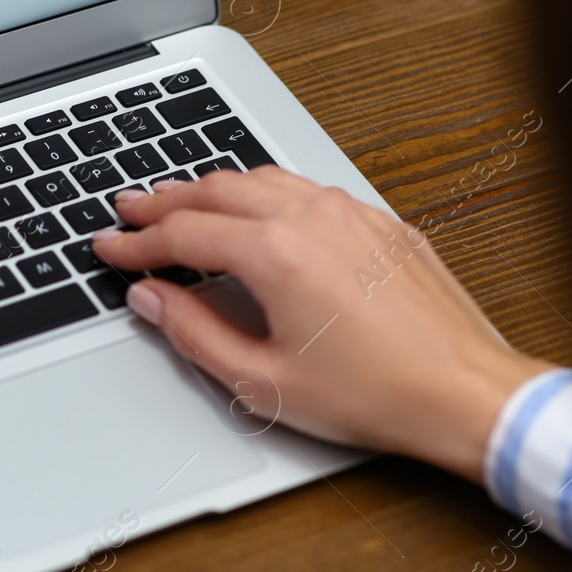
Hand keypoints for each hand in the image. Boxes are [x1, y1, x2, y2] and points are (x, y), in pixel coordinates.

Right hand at [93, 167, 549, 481]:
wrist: (464, 392)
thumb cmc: (375, 394)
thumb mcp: (261, 380)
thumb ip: (194, 333)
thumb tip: (153, 300)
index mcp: (275, 252)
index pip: (182, 234)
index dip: (135, 243)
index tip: (107, 248)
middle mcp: (311, 217)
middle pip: (215, 190)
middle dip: (164, 201)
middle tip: (129, 212)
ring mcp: (350, 213)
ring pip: (262, 178)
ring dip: (213, 188)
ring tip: (181, 202)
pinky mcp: (379, 223)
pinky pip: (306, 188)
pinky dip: (263, 191)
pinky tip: (257, 209)